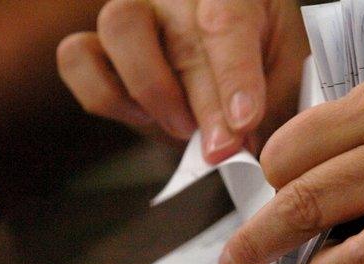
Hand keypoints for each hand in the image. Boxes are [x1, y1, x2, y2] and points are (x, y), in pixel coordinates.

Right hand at [57, 0, 307, 162]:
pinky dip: (105, 94)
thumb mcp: (287, 79)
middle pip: (181, 37)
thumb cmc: (263, 67)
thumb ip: (274, 108)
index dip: (235, 75)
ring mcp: (135, 12)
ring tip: (184, 129)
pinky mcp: (99, 44)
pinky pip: (76, 58)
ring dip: (152, 90)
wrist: (228, 72)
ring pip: (119, 27)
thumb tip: (247, 146)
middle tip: (222, 148)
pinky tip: (143, 116)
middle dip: (204, 104)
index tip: (244, 121)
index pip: (228, 20)